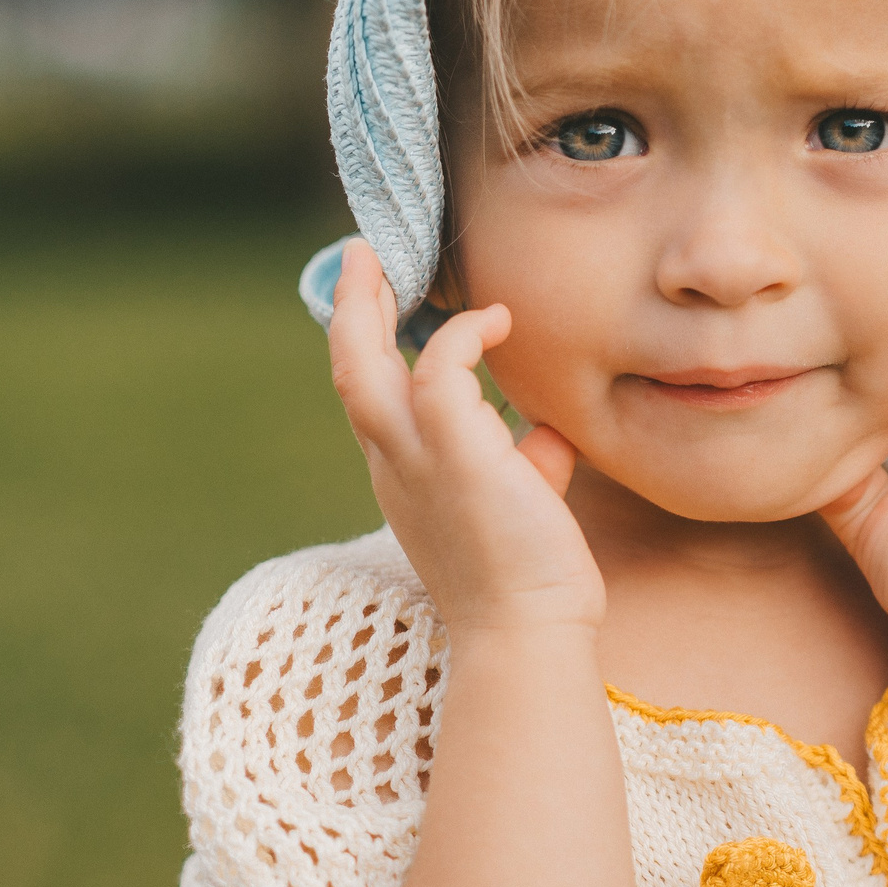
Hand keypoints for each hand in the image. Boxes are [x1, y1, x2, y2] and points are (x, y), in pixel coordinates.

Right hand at [327, 241, 603, 638]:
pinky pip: (441, 367)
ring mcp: (416, 458)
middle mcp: (395, 464)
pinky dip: (466, 334)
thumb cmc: (529, 575)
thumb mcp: (519, 503)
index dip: (371, 347)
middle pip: (347, 368)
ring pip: (362, 362)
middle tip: (362, 255)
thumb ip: (522, 461)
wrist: (528, 630)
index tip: (379, 303)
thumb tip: (540, 434)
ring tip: (387, 260)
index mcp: (404, 476)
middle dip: (349, 306)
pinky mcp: (455, 452)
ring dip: (371, 304)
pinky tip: (500, 321)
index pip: (372, 398)